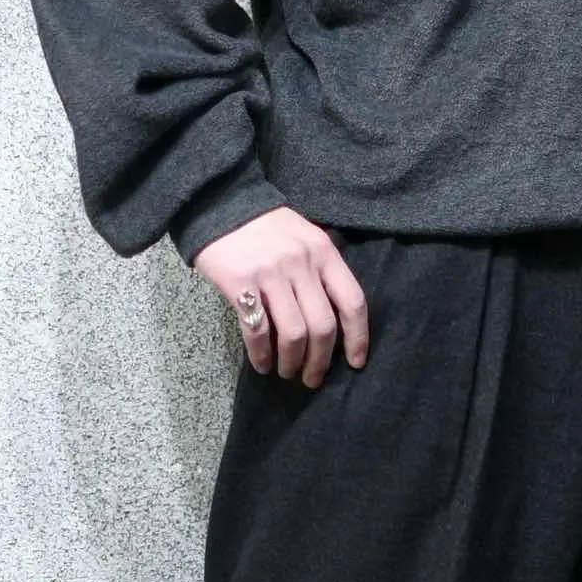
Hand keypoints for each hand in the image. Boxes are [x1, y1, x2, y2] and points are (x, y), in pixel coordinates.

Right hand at [193, 206, 368, 387]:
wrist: (224, 202)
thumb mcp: (306, 237)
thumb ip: (322, 269)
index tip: (355, 362)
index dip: (358, 337)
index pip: (352, 301)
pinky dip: (262, 354)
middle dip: (320, 361)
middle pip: (323, 326)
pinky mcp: (241, 284)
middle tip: (312, 379)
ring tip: (287, 372)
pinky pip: (257, 329)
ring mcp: (271, 274)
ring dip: (292, 361)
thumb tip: (336, 318)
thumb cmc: (268, 226)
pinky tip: (262, 364)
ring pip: (293, 333)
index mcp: (324, 253)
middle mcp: (302, 264)